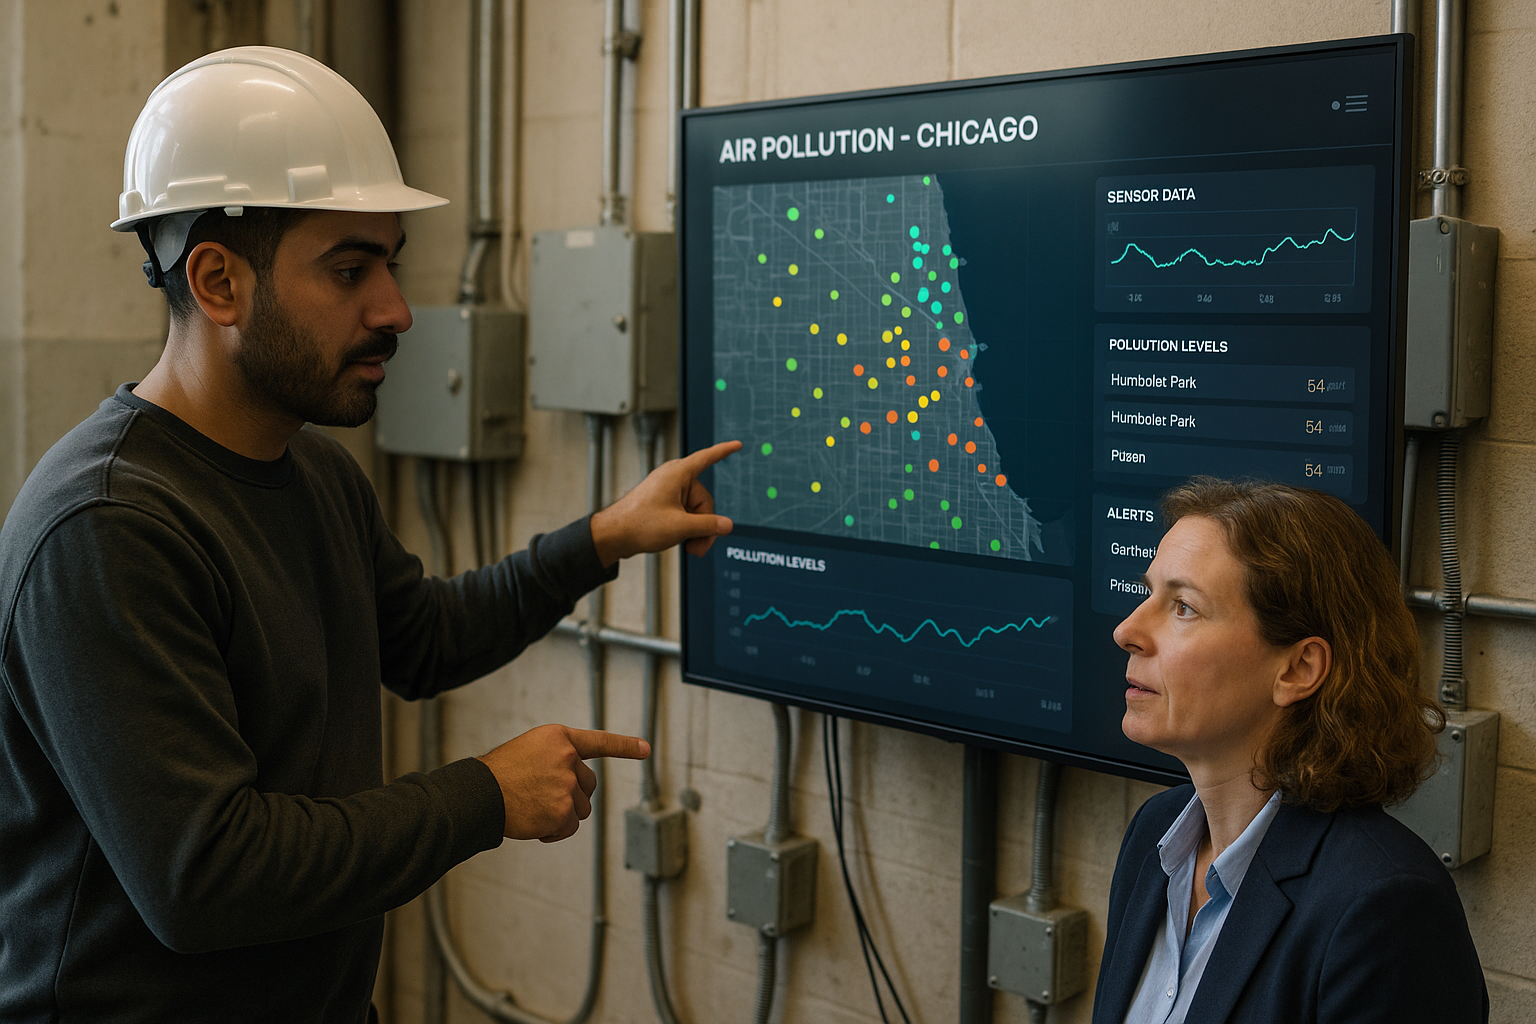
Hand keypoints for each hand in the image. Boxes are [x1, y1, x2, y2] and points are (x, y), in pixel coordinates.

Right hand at [476, 725, 649, 841]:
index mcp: (560, 738)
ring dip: (562, 813)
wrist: (480, 794)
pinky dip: (555, 831)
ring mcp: (567, 786)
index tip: (646, 749)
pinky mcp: (562, 812)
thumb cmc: (500, 773)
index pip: (599, 742)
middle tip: (541, 795)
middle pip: (587, 785)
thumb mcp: (531, 750)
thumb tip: (579, 785)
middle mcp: (568, 759)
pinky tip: (534, 824)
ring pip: (580, 809)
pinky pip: (569, 827)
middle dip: (571, 794)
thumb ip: (558, 759)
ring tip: (533, 807)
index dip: (625, 746)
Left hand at [589, 440, 741, 564]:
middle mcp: (674, 480)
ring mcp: (669, 492)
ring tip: (690, 547)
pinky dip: (688, 529)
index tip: (737, 445)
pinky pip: (686, 514)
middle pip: (705, 500)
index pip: (706, 458)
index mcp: (677, 474)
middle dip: (705, 525)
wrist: (614, 535)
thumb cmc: (639, 524)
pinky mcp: (665, 504)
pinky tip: (684, 542)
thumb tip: (727, 525)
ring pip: (696, 511)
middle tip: (698, 545)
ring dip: (697, 531)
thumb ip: (708, 526)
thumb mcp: (680, 527)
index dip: (724, 452)